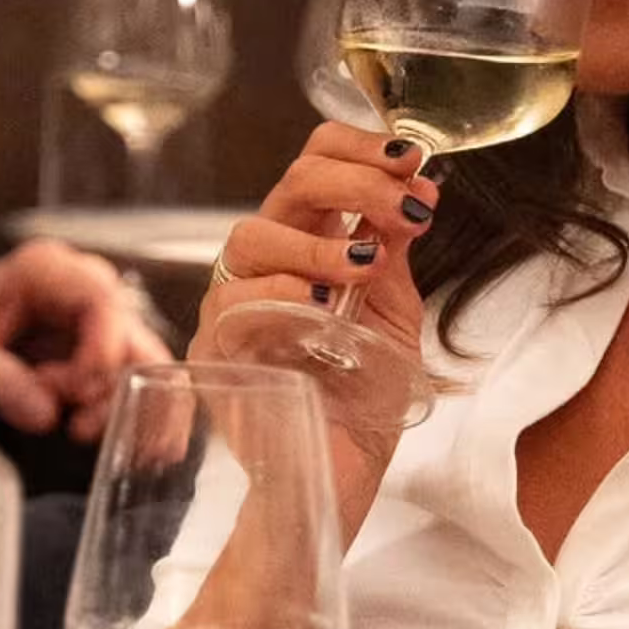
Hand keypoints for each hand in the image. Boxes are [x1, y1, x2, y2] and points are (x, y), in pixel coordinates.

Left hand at [0, 228, 170, 439]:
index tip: (75, 393)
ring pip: (135, 363)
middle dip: (118, 389)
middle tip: (82, 428)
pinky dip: (113, 409)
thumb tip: (45, 418)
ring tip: (73, 428)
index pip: (103, 305)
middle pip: (133, 336)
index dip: (101, 352)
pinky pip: (119, 379)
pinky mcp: (93, 348)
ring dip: (113, 404)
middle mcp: (86, 289)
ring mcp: (95, 319)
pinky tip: (87, 430)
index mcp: (52, 270)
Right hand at [189, 124, 436, 536]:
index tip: (414, 162)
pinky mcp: (215, 351)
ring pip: (252, 234)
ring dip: (319, 239)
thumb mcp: (394, 315)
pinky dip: (281, 291)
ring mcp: (233, 305)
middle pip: (290, 185)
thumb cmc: (363, 400)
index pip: (315, 163)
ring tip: (367, 265)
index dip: (360, 148)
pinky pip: (232, 300)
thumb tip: (412, 192)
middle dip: (356, 181)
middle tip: (408, 206)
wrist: (340, 480)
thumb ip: (393, 256)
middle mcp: (266, 264)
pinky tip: (324, 305)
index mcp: (309, 244)